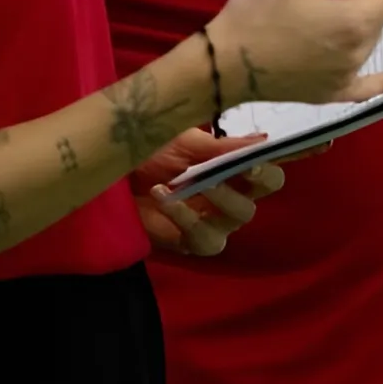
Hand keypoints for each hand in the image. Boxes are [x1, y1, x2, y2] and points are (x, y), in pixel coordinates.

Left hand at [132, 128, 285, 256]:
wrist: (114, 174)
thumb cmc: (150, 153)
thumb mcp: (185, 142)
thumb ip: (224, 147)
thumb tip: (264, 141)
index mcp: (232, 172)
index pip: (268, 176)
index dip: (269, 170)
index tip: (254, 162)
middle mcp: (229, 200)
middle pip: (255, 202)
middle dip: (248, 186)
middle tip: (232, 171)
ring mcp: (211, 224)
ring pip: (235, 222)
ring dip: (219, 200)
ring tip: (189, 184)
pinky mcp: (190, 242)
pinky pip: (204, 239)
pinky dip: (186, 218)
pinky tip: (165, 199)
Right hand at [205, 0, 382, 108]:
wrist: (223, 64)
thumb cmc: (258, 11)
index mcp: (358, 21)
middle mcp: (361, 52)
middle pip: (379, 10)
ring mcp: (347, 77)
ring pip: (366, 36)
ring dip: (348, 16)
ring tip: (309, 11)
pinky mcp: (331, 94)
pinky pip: (365, 86)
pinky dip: (379, 78)